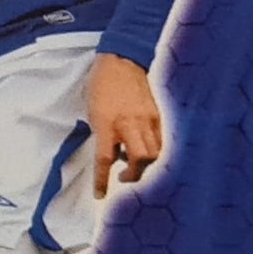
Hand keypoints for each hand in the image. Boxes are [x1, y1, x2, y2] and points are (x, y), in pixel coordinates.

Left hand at [86, 53, 162, 197]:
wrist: (122, 59)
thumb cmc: (101, 83)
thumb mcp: (92, 109)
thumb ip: (100, 133)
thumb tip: (110, 154)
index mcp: (107, 121)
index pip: (105, 158)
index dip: (102, 180)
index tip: (100, 194)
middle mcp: (129, 122)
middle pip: (140, 159)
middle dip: (133, 175)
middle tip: (122, 178)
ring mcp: (147, 118)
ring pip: (155, 153)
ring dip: (145, 165)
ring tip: (134, 163)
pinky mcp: (157, 114)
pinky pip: (161, 140)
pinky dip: (154, 150)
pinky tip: (144, 148)